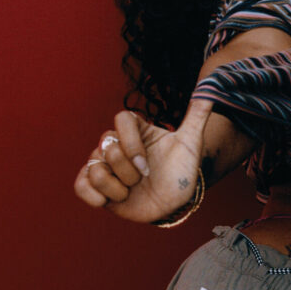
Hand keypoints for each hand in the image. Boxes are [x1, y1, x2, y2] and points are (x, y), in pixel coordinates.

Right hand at [74, 99, 212, 222]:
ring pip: (93, 169)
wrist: (174, 201)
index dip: (131, 144)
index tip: (146, 166)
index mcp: (135, 130)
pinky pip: (80, 185)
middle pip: (107, 148)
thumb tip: (210, 88)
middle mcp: (116, 145)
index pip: (121, 119)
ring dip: (115, 187)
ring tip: (129, 192)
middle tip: (142, 180)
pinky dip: (92, 195)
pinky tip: (109, 201)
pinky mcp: (96, 187)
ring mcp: (104, 165)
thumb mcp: (192, 142)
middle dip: (128, 172)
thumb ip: (198, 115)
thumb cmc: (181, 169)